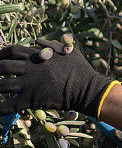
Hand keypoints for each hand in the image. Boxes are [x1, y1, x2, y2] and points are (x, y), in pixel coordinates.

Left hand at [0, 37, 118, 117]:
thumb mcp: (69, 52)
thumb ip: (52, 45)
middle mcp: (32, 69)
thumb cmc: (81, 69)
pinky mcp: (33, 99)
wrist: (87, 89)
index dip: (1, 52)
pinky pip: (10, 105)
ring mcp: (31, 85)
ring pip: (2, 86)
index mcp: (39, 56)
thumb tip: (38, 40)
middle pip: (3, 66)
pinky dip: (0, 108)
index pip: (13, 50)